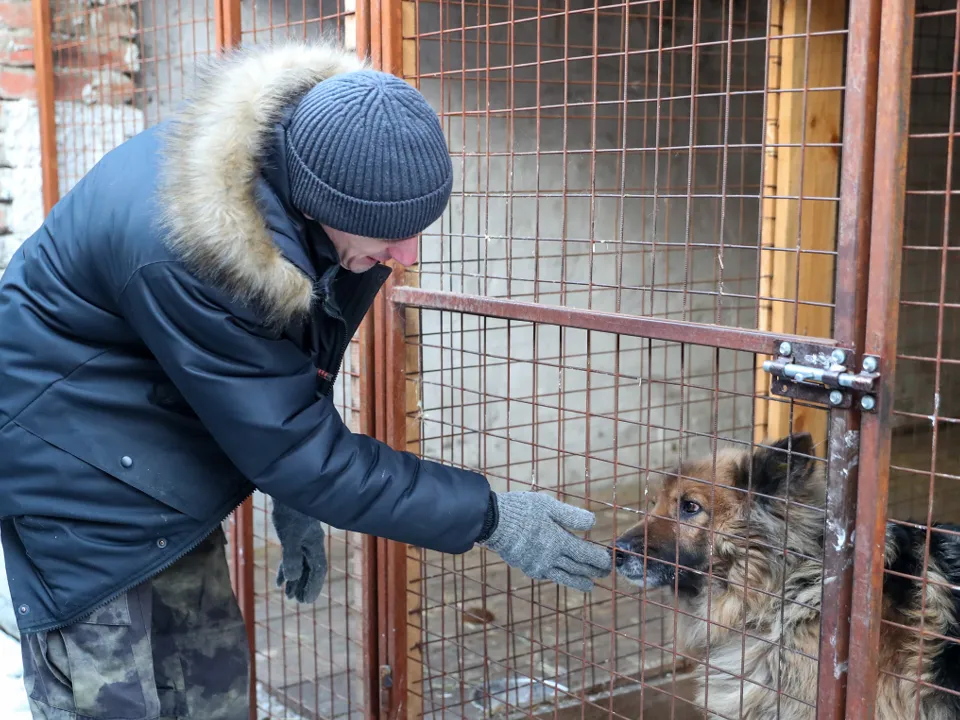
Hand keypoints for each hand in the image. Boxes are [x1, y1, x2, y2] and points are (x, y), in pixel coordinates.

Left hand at [271, 501, 327, 602]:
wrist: (286, 490)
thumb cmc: (289, 511)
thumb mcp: (289, 536)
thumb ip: (292, 557)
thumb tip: (294, 578)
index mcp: (314, 544)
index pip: (318, 570)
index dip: (313, 586)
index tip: (307, 601)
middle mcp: (311, 543)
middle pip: (310, 569)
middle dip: (304, 586)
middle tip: (298, 601)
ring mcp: (302, 539)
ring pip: (301, 564)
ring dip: (295, 580)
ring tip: (288, 595)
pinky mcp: (293, 534)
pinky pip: (292, 557)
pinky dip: (287, 569)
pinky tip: (279, 580)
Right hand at [478, 492, 611, 591]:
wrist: (493, 523)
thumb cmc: (522, 510)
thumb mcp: (548, 506)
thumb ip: (571, 516)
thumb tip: (593, 522)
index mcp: (558, 541)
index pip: (585, 555)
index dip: (599, 559)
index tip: (609, 561)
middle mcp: (550, 558)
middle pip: (577, 568)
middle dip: (593, 571)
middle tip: (604, 573)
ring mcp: (538, 566)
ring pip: (564, 577)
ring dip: (578, 581)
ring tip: (589, 586)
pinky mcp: (527, 568)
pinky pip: (548, 575)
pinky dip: (559, 576)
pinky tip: (563, 575)